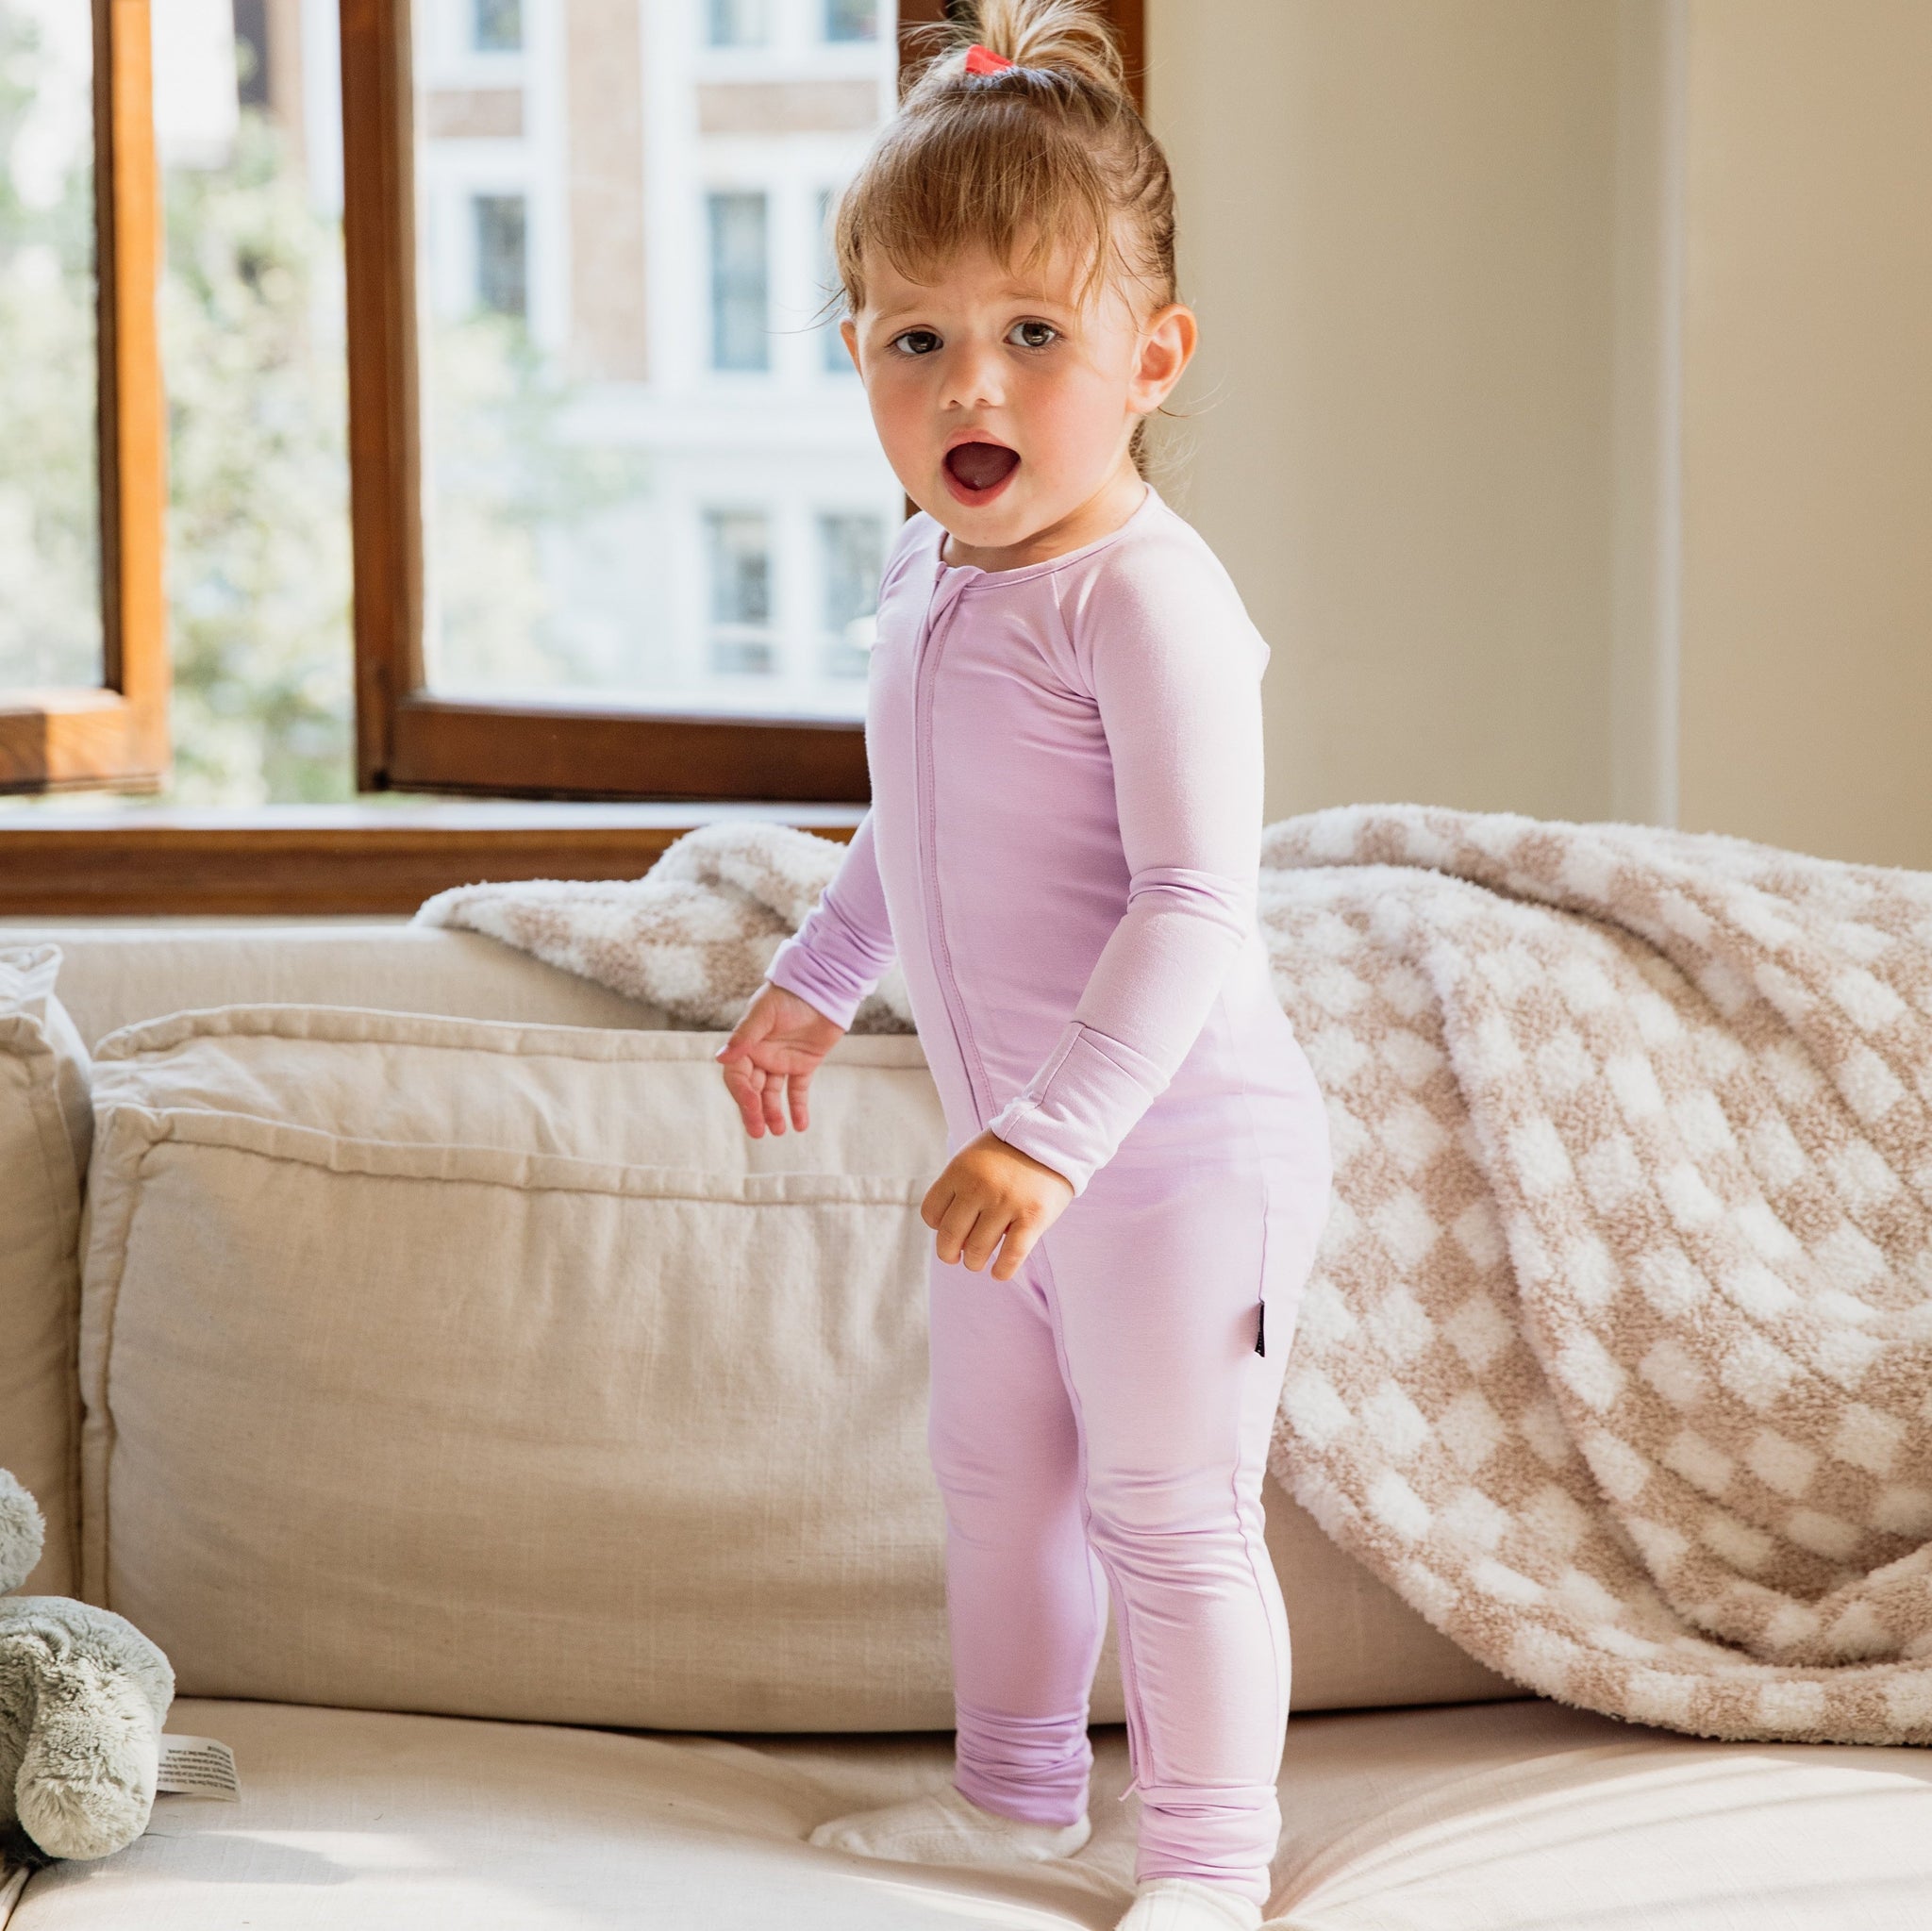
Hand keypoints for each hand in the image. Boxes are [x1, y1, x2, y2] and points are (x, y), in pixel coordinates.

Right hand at [714, 981, 844, 1136]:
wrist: (822, 987)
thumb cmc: (789, 995)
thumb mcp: (764, 1014)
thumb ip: (744, 1037)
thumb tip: (720, 1058)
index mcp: (747, 1045)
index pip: (737, 1077)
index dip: (742, 1094)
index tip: (753, 1107)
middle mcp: (761, 1056)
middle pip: (753, 1090)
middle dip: (755, 1112)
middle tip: (759, 1132)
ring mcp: (782, 1062)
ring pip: (774, 1094)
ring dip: (774, 1113)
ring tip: (778, 1131)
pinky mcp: (804, 1064)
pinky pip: (798, 1090)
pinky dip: (798, 1108)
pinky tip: (800, 1125)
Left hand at [921, 1130, 1074, 1281]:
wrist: (1053, 1137)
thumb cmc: (1009, 1152)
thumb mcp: (973, 1157)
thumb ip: (958, 1187)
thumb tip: (951, 1235)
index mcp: (960, 1170)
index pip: (931, 1213)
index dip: (937, 1226)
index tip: (948, 1229)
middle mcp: (979, 1186)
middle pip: (949, 1236)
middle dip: (949, 1254)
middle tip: (956, 1257)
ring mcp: (1006, 1203)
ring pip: (977, 1250)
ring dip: (974, 1262)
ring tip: (979, 1261)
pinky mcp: (1033, 1217)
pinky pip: (1011, 1256)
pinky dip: (1002, 1271)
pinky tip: (999, 1272)